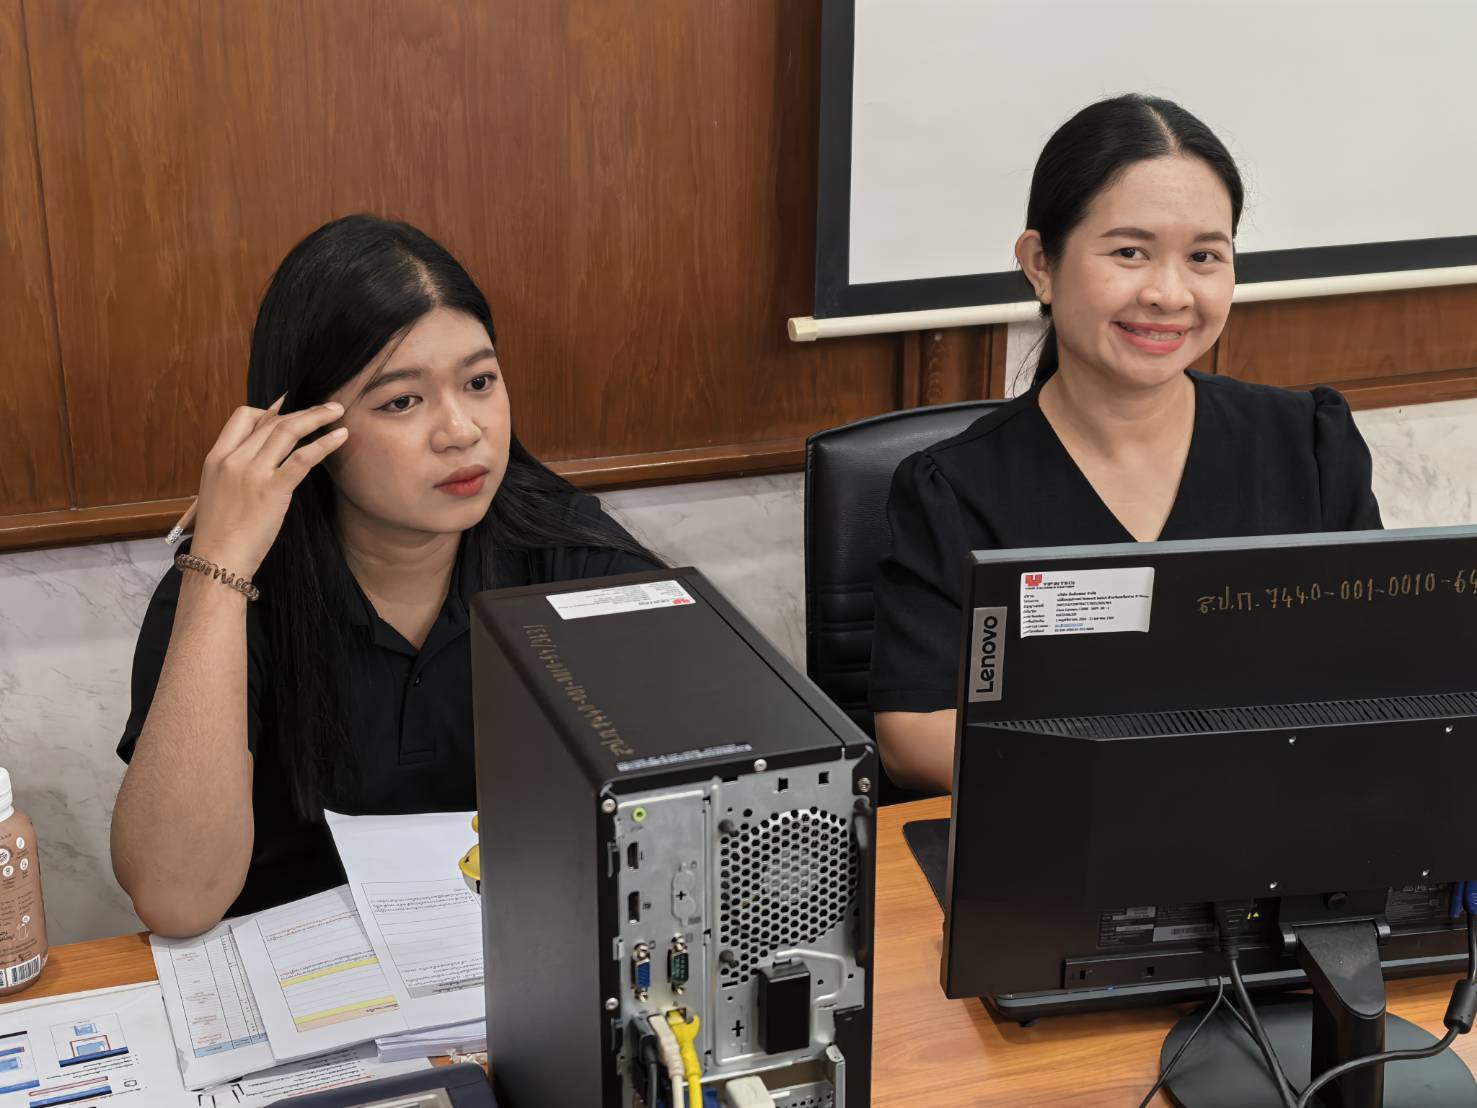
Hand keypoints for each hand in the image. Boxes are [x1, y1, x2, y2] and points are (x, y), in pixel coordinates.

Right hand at [188, 396, 348, 577]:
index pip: (242, 417)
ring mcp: (252, 473)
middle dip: (302, 410)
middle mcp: (233, 459)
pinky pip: (303, 457)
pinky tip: (340, 436)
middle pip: (271, 421)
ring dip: (316, 417)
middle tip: (326, 406)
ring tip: (337, 411)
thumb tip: (259, 454)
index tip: (290, 407)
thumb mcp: (218, 491)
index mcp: (216, 457)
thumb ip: (235, 468)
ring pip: (288, 431)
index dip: (270, 409)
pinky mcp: (273, 489)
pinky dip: (325, 443)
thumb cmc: (221, 532)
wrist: (218, 560)